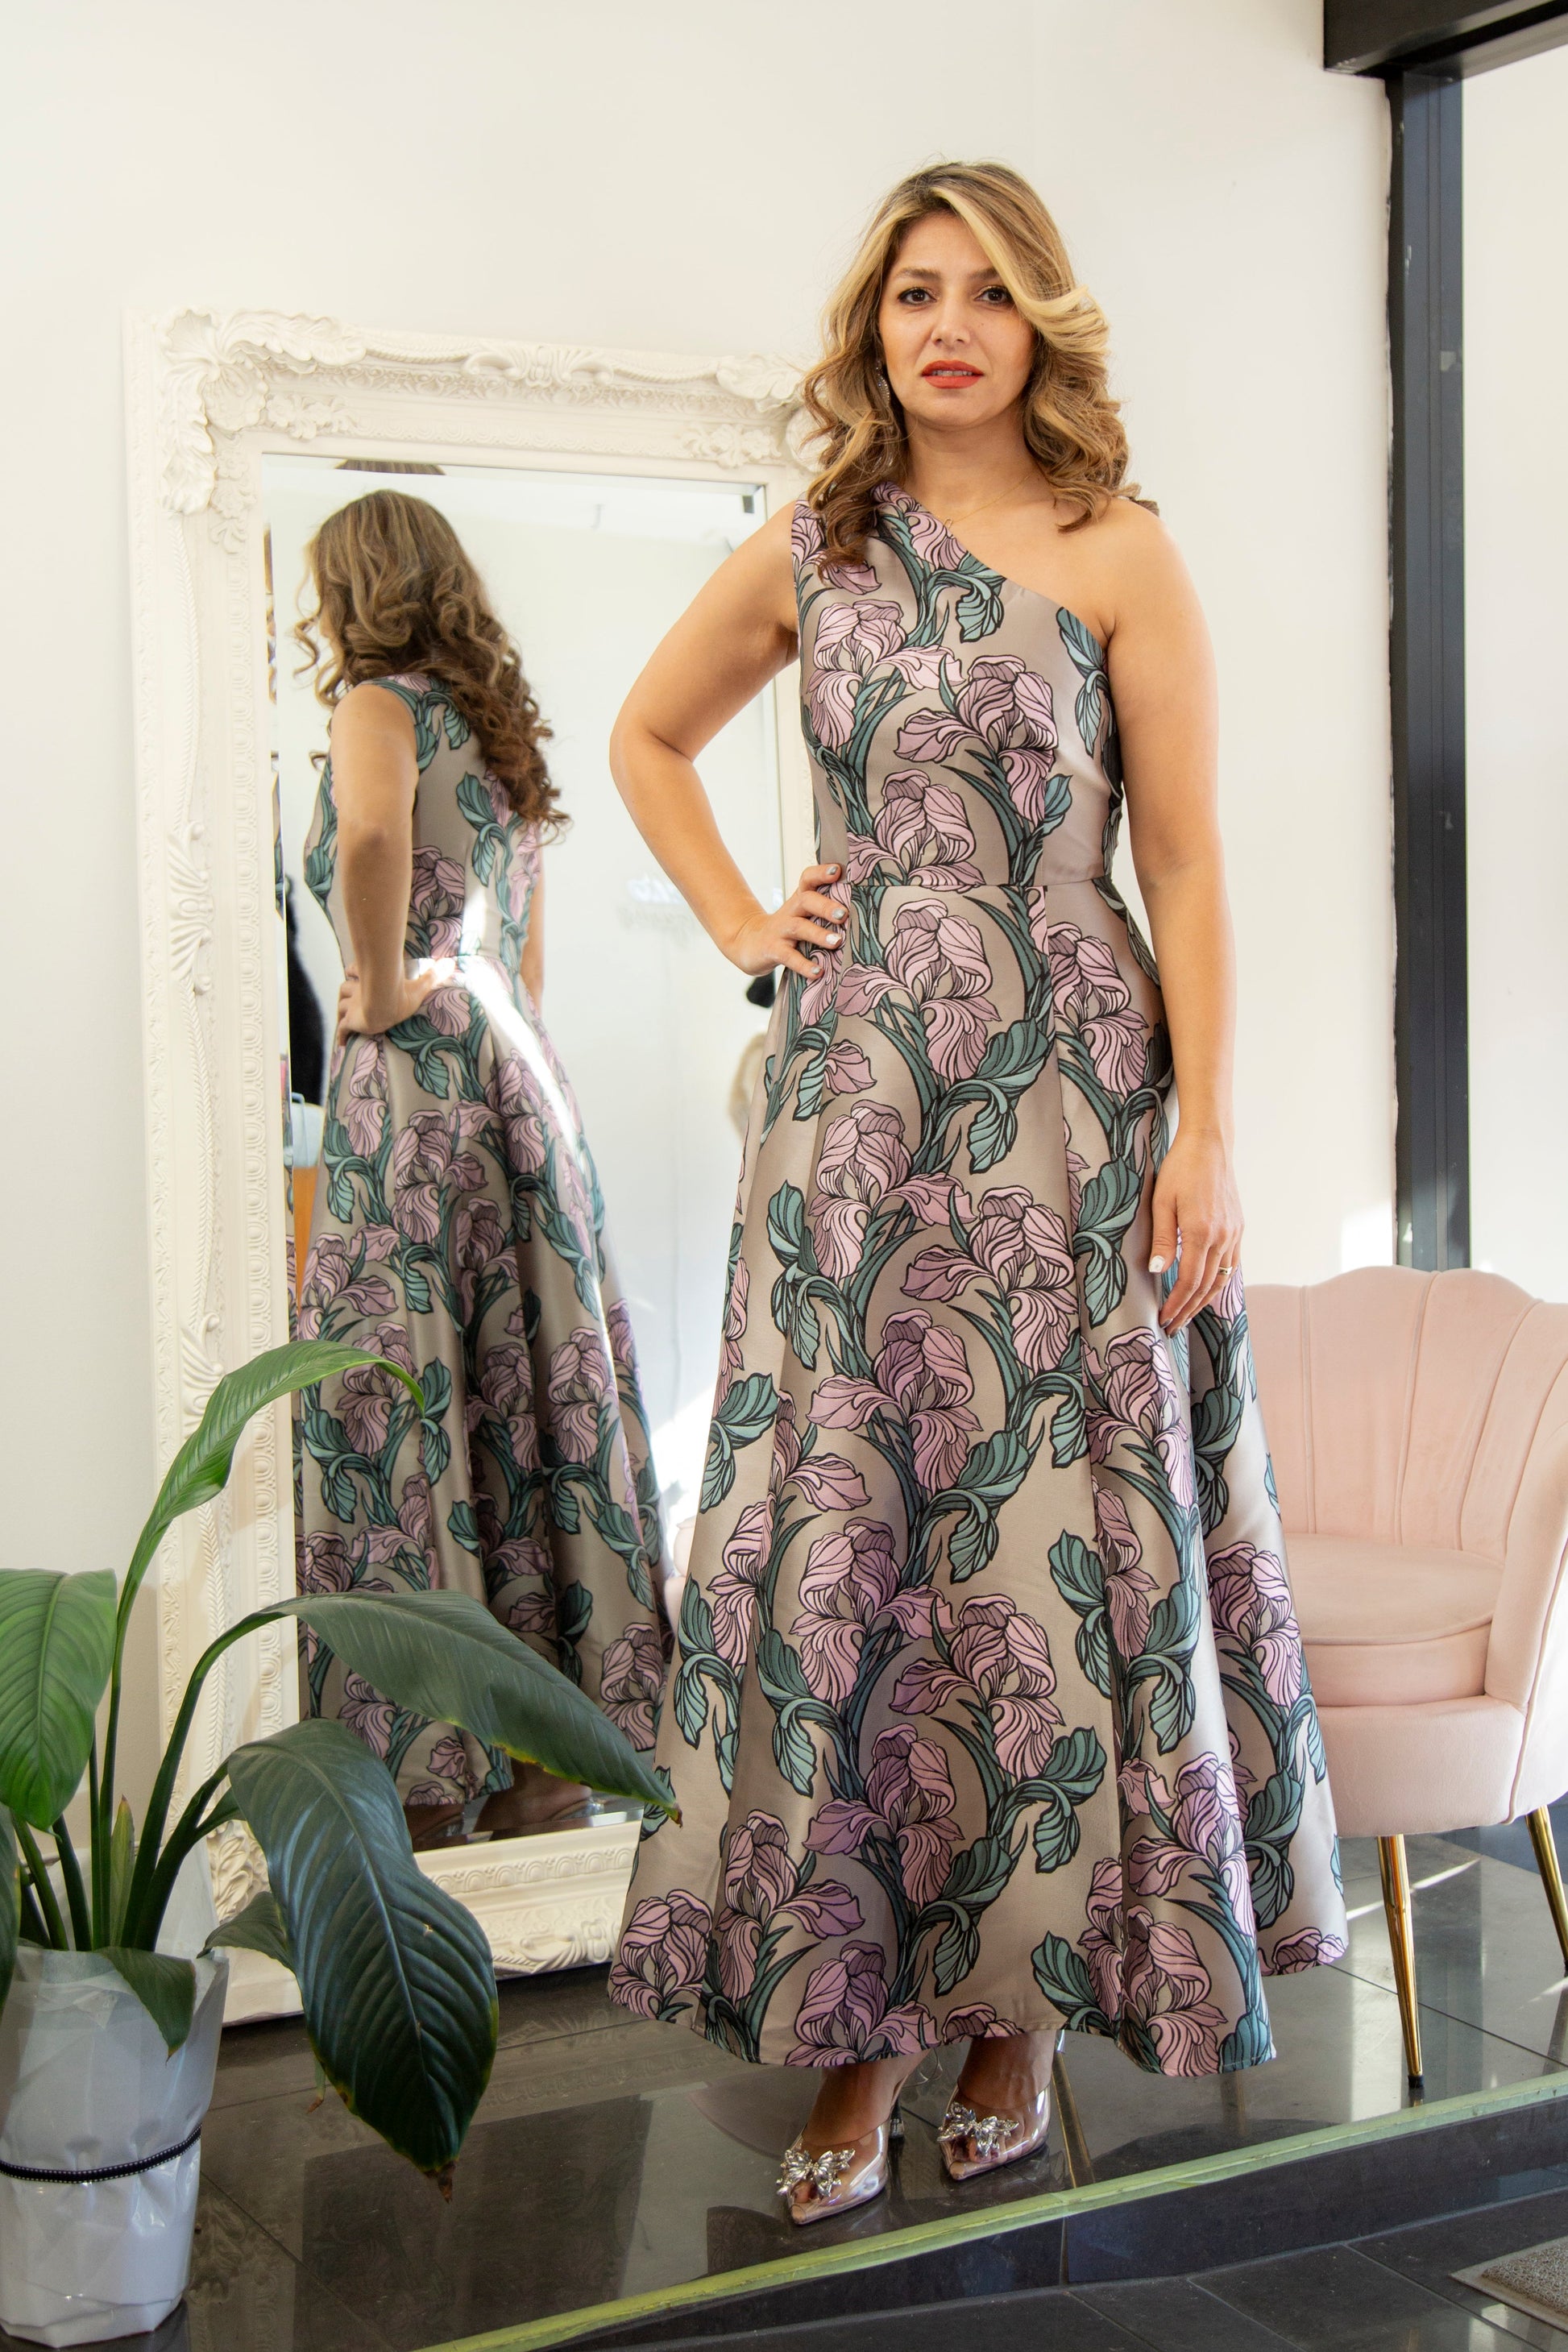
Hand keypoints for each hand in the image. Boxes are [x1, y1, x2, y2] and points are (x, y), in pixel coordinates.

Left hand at [336, 959, 454, 1037]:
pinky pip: (342, 1029)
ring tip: (346, 1018)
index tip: (354, 972)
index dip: (354, 971)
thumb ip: (433, 976)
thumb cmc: (401, 995)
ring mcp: (353, 1007)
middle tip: (351, 999)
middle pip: (345, 988)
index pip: (356, 972)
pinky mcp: (351, 1021)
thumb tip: (450, 964)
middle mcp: (360, 992)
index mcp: (371, 981)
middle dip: (347, 992)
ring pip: (341, 1006)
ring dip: (343, 1010)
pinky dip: (340, 1035)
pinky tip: (341, 1043)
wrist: (386, 1004)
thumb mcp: (419, 986)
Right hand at [725, 863, 845, 979]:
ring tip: (836, 941)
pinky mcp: (772, 950)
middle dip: (825, 906)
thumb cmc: (786, 930)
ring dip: (818, 934)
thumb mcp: (802, 915)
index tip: (837, 871)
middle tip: (844, 915)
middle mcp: (790, 911)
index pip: (808, 879)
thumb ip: (824, 912)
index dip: (821, 873)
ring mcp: (779, 931)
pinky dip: (803, 964)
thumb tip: (863, 914)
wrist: (749, 943)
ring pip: (798, 927)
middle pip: (806, 900)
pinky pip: (788, 956)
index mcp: (799, 901)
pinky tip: (817, 972)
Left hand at [1148, 1126, 1242, 1333]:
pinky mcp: (1238, 1228)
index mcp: (1201, 1231)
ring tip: (1187, 1314)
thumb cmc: (1181, 1169)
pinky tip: (1206, 1289)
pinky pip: (1231, 1265)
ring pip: (1222, 1279)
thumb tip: (1156, 1271)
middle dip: (1188, 1310)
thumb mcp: (1162, 1201)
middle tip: (1172, 1327)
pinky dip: (1218, 1282)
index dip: (1176, 1304)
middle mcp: (1223, 1237)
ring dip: (1204, 1300)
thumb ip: (1162, 1239)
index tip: (1163, 1318)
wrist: (1210, 1146)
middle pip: (1206, 1286)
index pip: (1189, 1281)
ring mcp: (1234, 1233)